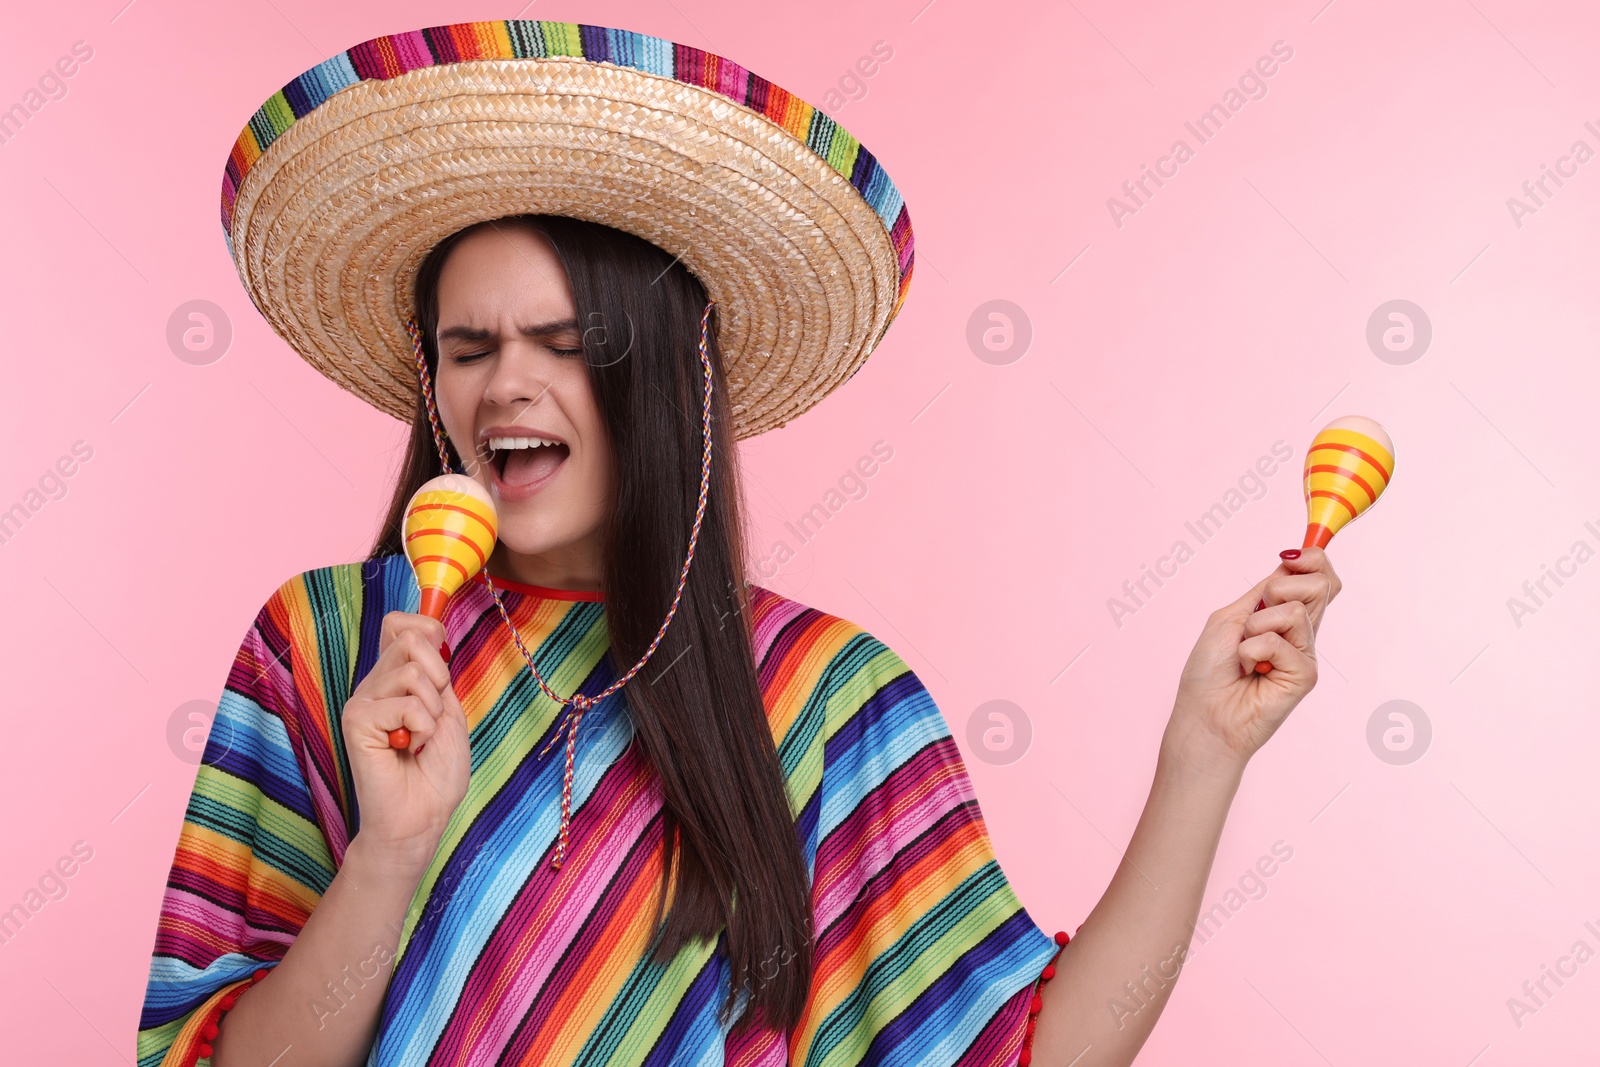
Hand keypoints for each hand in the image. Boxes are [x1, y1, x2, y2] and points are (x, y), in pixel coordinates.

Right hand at [341, 611, 470, 871]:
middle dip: (439, 676)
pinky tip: (409, 748)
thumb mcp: (448, 711)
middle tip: (433, 716)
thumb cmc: (436, 772)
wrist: (422, 817)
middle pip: (409, 638)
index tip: (440, 671)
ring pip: (412, 672)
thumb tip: (427, 631)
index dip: (427, 630)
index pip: (399, 622)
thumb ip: (435, 673)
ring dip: (433, 710)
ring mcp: (361, 701)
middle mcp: (373, 685)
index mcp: (393, 679)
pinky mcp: (356, 722)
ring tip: (421, 739)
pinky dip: (422, 727)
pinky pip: (407, 703)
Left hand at [1164, 548, 1341, 775]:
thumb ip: (1264, 590)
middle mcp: (1301, 631)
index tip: (1291, 558)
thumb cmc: (1210, 669)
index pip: (1319, 576)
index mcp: (1284, 614)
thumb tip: (1292, 560)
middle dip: (1282, 588)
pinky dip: (1252, 651)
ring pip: (1295, 611)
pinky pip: (1280, 641)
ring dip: (1255, 626)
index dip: (1313, 559)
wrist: (1204, 714)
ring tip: (1244, 653)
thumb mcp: (1232, 615)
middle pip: (1322, 585)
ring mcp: (1305, 653)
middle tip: (1253, 619)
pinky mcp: (1305, 674)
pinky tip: (1250, 671)